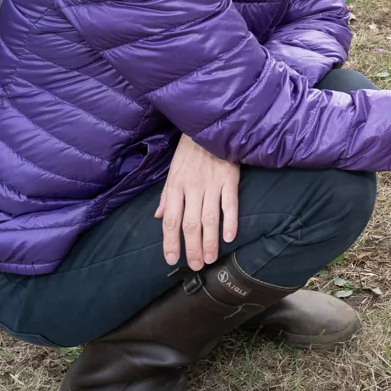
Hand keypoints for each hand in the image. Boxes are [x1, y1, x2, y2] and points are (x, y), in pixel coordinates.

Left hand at [156, 134, 238, 270]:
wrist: (209, 125)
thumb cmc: (190, 149)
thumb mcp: (173, 170)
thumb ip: (167, 195)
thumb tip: (160, 217)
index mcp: (176, 186)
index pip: (171, 221)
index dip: (170, 242)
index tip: (172, 259)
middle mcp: (192, 188)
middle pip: (190, 224)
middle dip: (193, 248)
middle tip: (197, 265)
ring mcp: (212, 184)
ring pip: (209, 219)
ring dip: (210, 241)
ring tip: (211, 258)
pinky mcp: (229, 178)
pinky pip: (230, 204)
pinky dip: (230, 221)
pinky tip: (230, 237)